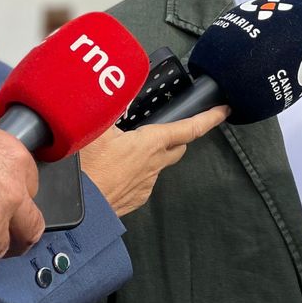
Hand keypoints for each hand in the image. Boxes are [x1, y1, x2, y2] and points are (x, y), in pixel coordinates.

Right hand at [81, 106, 228, 216]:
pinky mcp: (137, 198)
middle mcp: (155, 164)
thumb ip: (113, 109)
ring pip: (159, 165)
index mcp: (152, 143)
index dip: (210, 118)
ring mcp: (147, 184)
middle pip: (178, 147)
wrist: (78, 209)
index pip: (191, 128)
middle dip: (178, 137)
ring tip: (125, 150)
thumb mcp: (98, 128)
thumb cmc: (87, 168)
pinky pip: (143, 180)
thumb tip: (120, 93)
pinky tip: (116, 169)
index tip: (223, 110)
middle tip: (166, 129)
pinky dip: (136, 172)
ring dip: (151, 156)